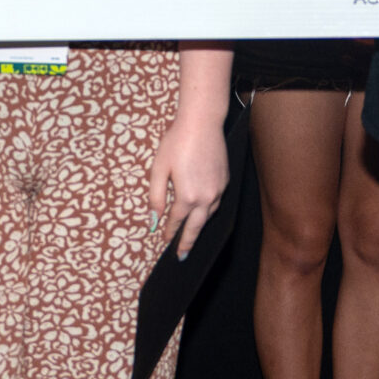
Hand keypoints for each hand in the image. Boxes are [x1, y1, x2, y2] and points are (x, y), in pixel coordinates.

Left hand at [147, 112, 229, 260]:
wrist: (202, 122)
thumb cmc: (176, 143)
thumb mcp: (159, 170)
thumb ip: (156, 198)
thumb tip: (153, 221)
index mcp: (187, 196)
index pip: (177, 222)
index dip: (169, 233)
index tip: (165, 242)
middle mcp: (206, 197)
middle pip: (196, 227)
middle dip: (188, 242)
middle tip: (182, 255)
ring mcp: (218, 190)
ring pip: (208, 216)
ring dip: (199, 226)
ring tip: (190, 235)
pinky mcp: (225, 181)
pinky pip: (216, 203)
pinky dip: (208, 211)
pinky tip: (201, 211)